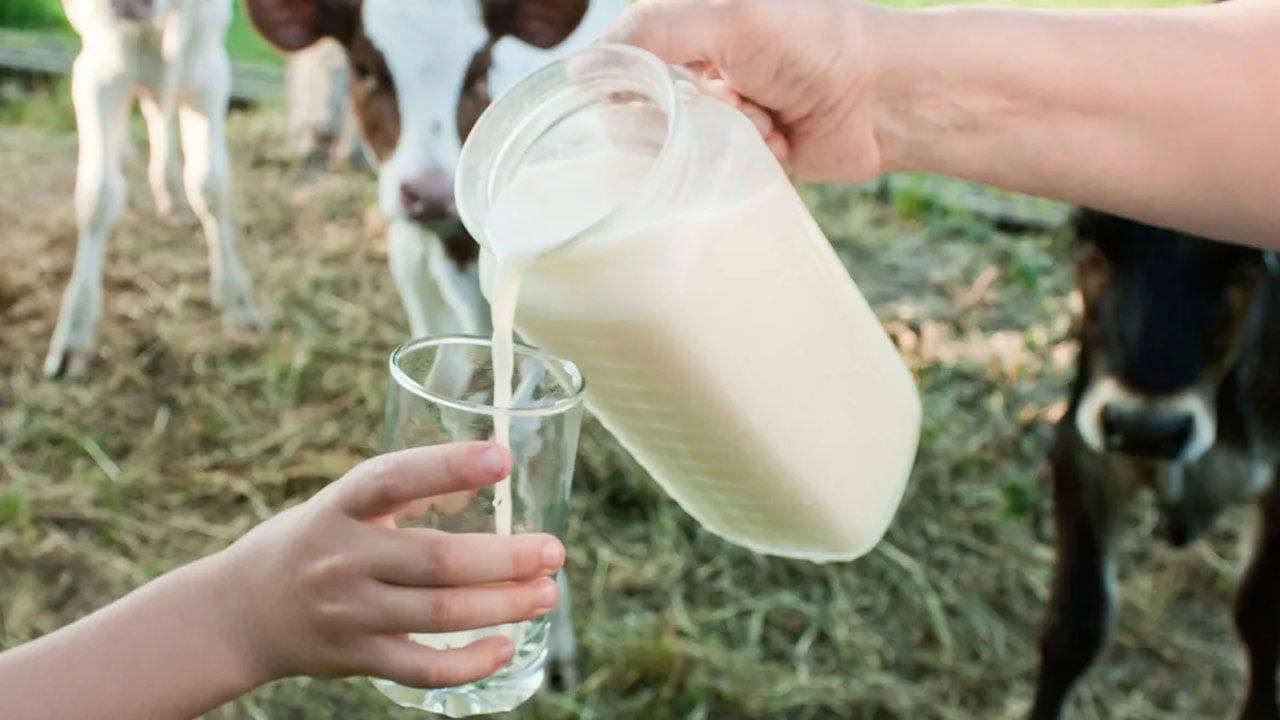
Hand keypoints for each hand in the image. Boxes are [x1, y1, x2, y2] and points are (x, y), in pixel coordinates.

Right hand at [216, 441, 564, 688]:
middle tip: (554, 552)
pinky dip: (467, 662)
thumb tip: (490, 470)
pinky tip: (505, 647)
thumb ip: (408, 491)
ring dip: (503, 605)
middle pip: (436, 559)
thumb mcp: (344, 503)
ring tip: (546, 594)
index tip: (501, 458)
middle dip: (506, 557)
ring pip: (439, 614)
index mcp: (340, 506)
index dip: (448, 466)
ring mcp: (348, 613)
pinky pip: (421, 668)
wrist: (239, 612)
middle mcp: (342, 558)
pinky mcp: (355, 658)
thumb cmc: (314, 542)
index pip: (394, 478)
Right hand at [603, 0, 889, 182]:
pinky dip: (748, 157)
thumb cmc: (815, 43)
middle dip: (687, 110)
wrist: (886, 99)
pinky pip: (719, 167)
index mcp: (697, 21)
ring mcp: (729, 110)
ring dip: (724, 133)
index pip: (628, 53)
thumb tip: (580, 68)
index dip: (625, 77)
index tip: (634, 96)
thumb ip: (652, 35)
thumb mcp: (727, 20)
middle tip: (729, 99)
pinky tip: (781, 140)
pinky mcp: (751, 151)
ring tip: (766, 118)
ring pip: (686, 141)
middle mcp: (707, 64)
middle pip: (652, 103)